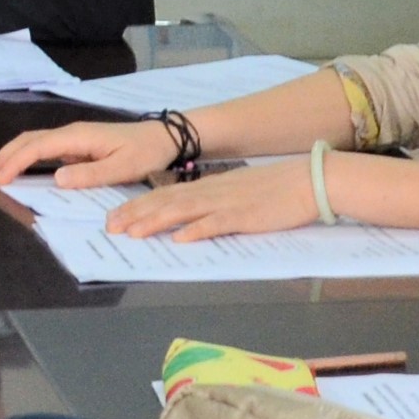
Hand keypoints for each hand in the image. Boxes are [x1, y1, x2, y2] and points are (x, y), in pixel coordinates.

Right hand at [0, 119, 181, 192]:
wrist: (163, 138)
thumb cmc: (145, 152)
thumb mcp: (122, 168)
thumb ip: (90, 174)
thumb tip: (57, 179)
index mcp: (78, 137)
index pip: (37, 148)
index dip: (15, 163)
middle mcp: (70, 134)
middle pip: (27, 141)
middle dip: (2, 157)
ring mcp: (72, 139)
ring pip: (32, 143)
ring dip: (10, 156)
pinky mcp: (76, 145)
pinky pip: (43, 150)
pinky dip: (24, 158)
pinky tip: (18, 171)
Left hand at [104, 156, 324, 237]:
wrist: (308, 180)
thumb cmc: (274, 189)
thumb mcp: (236, 191)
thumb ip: (211, 202)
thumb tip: (186, 218)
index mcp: (209, 187)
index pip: (165, 195)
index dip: (138, 206)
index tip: (115, 217)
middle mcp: (212, 192)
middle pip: (166, 202)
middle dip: (136, 215)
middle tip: (110, 227)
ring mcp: (227, 204)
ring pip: (184, 211)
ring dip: (156, 222)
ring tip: (134, 232)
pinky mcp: (246, 217)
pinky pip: (218, 224)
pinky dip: (198, 230)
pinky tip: (181, 238)